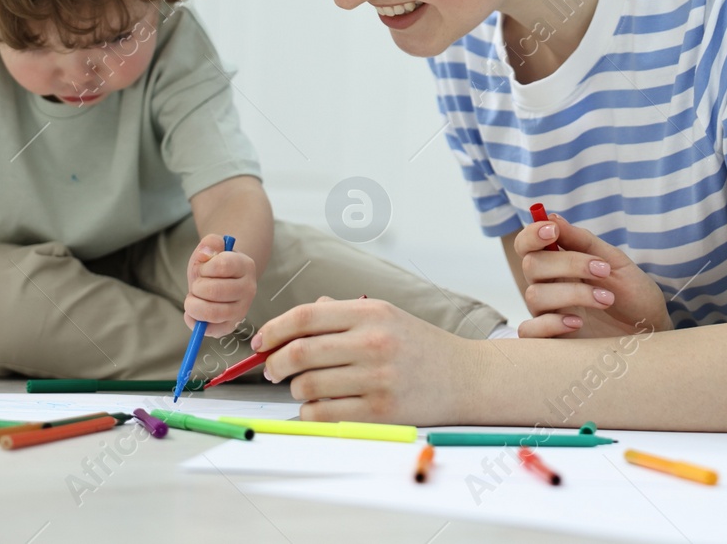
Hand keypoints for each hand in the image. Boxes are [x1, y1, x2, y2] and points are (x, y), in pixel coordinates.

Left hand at [184, 234, 255, 336]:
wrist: (222, 281)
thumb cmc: (214, 266)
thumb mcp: (211, 249)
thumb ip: (210, 243)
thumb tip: (205, 253)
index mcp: (246, 266)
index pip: (222, 265)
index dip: (205, 267)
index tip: (203, 267)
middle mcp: (249, 289)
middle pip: (214, 291)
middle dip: (197, 287)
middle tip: (197, 285)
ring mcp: (241, 310)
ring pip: (212, 312)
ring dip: (193, 305)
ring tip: (193, 298)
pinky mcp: (230, 326)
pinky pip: (209, 329)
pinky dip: (194, 321)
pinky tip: (193, 312)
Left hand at [252, 297, 469, 423]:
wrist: (465, 377)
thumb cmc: (419, 347)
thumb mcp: (385, 316)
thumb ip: (339, 315)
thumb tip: (290, 326)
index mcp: (371, 313)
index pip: (305, 317)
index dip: (273, 329)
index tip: (261, 341)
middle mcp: (373, 343)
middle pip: (299, 353)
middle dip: (275, 363)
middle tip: (273, 369)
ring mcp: (376, 379)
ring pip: (306, 386)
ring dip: (296, 389)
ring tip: (307, 387)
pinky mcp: (378, 412)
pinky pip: (322, 414)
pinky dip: (311, 412)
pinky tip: (321, 405)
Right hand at [516, 212, 672, 338]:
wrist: (651, 329)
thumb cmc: (633, 293)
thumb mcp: (616, 262)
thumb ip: (583, 241)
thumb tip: (552, 217)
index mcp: (559, 262)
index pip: (527, 244)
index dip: (532, 234)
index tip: (553, 231)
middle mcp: (548, 286)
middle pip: (531, 265)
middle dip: (568, 264)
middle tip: (603, 270)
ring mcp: (548, 313)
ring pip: (534, 295)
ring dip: (572, 293)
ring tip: (606, 300)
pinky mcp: (552, 340)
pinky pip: (529, 331)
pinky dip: (550, 323)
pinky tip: (577, 323)